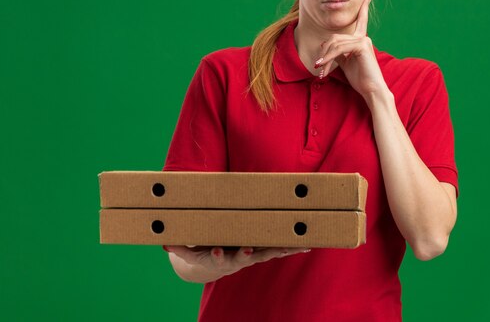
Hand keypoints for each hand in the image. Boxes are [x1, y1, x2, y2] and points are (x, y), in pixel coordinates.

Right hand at [164, 245, 310, 282]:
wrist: (218, 266)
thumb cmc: (204, 253)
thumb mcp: (191, 253)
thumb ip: (179, 247)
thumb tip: (163, 241)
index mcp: (221, 257)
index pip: (217, 257)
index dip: (217, 255)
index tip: (216, 251)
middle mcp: (239, 258)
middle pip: (245, 256)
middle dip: (248, 253)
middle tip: (249, 250)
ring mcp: (254, 254)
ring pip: (267, 252)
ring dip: (280, 249)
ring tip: (293, 246)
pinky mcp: (264, 250)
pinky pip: (280, 248)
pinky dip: (293, 247)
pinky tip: (308, 244)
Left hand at [314, 0, 387, 98]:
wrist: (371, 90)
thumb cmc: (360, 79)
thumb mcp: (346, 63)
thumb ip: (339, 52)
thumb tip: (326, 47)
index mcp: (361, 40)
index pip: (361, 20)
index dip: (364, 8)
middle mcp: (363, 37)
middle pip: (334, 37)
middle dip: (323, 52)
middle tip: (318, 67)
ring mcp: (363, 40)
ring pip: (335, 43)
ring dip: (324, 58)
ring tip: (320, 71)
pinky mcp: (362, 46)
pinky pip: (339, 49)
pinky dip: (329, 57)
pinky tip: (324, 66)